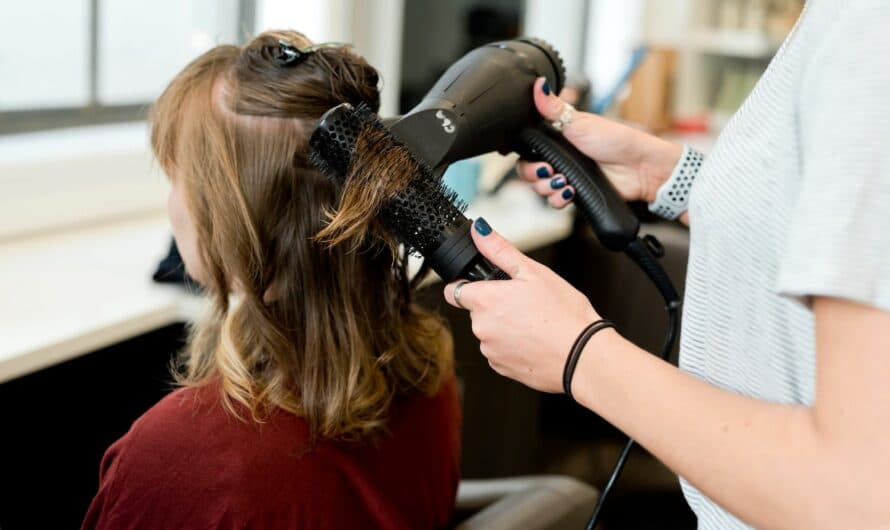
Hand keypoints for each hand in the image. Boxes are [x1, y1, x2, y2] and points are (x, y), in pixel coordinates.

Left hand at [443, 218, 601, 392]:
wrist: (583, 358)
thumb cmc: (564, 315)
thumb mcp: (533, 272)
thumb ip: (500, 250)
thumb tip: (479, 231)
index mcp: (485, 301)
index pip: (454, 290)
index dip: (466, 284)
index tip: (483, 285)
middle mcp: (481, 328)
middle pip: (476, 311)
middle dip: (494, 305)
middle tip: (525, 302)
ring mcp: (490, 351)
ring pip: (489, 332)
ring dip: (504, 326)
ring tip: (535, 322)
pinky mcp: (502, 368)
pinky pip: (500, 351)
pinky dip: (513, 345)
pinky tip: (535, 340)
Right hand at [518, 78, 683, 206]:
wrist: (639, 167)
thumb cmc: (616, 140)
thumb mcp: (580, 121)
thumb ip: (553, 107)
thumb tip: (538, 85)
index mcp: (557, 138)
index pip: (528, 148)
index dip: (525, 155)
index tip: (534, 156)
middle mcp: (559, 157)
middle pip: (528, 171)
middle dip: (534, 173)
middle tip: (549, 170)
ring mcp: (566, 176)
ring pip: (539, 188)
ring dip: (547, 187)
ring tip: (564, 181)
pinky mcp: (575, 192)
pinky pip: (554, 202)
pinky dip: (558, 199)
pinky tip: (570, 192)